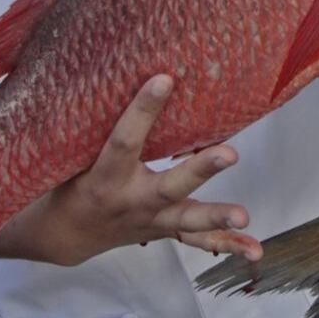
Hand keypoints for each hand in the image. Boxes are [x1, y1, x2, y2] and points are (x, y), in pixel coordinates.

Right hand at [3, 75, 260, 266]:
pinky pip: (197, 241)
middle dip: (200, 170)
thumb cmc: (69, 178)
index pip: (124, 141)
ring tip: (244, 214)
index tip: (164, 78)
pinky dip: (227, 245)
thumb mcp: (72, 153)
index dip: (142, 110)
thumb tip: (130, 66)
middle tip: (231, 154)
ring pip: (187, 221)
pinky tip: (255, 250)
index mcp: (103, 177)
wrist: (63, 235)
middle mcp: (130, 202)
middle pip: (168, 187)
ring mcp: (150, 221)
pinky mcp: (164, 231)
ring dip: (217, 217)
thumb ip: (96, 122)